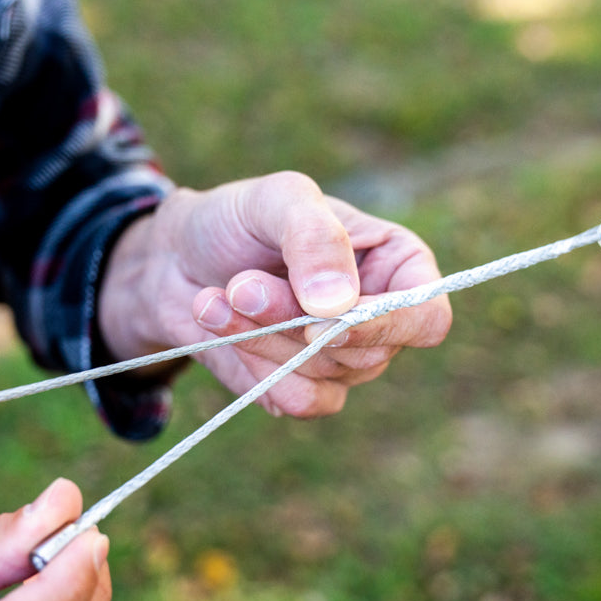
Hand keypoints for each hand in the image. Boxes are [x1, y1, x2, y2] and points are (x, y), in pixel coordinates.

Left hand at [99, 171, 452, 416]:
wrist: (172, 258)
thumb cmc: (237, 219)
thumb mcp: (277, 199)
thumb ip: (314, 238)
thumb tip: (338, 307)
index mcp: (397, 265)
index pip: (427, 317)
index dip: (386, 326)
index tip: (320, 318)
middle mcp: (379, 319)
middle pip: (364, 352)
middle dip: (291, 321)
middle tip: (241, 283)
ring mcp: (342, 360)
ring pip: (324, 379)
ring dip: (261, 340)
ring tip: (221, 296)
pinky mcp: (301, 386)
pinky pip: (295, 402)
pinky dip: (250, 366)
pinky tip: (219, 324)